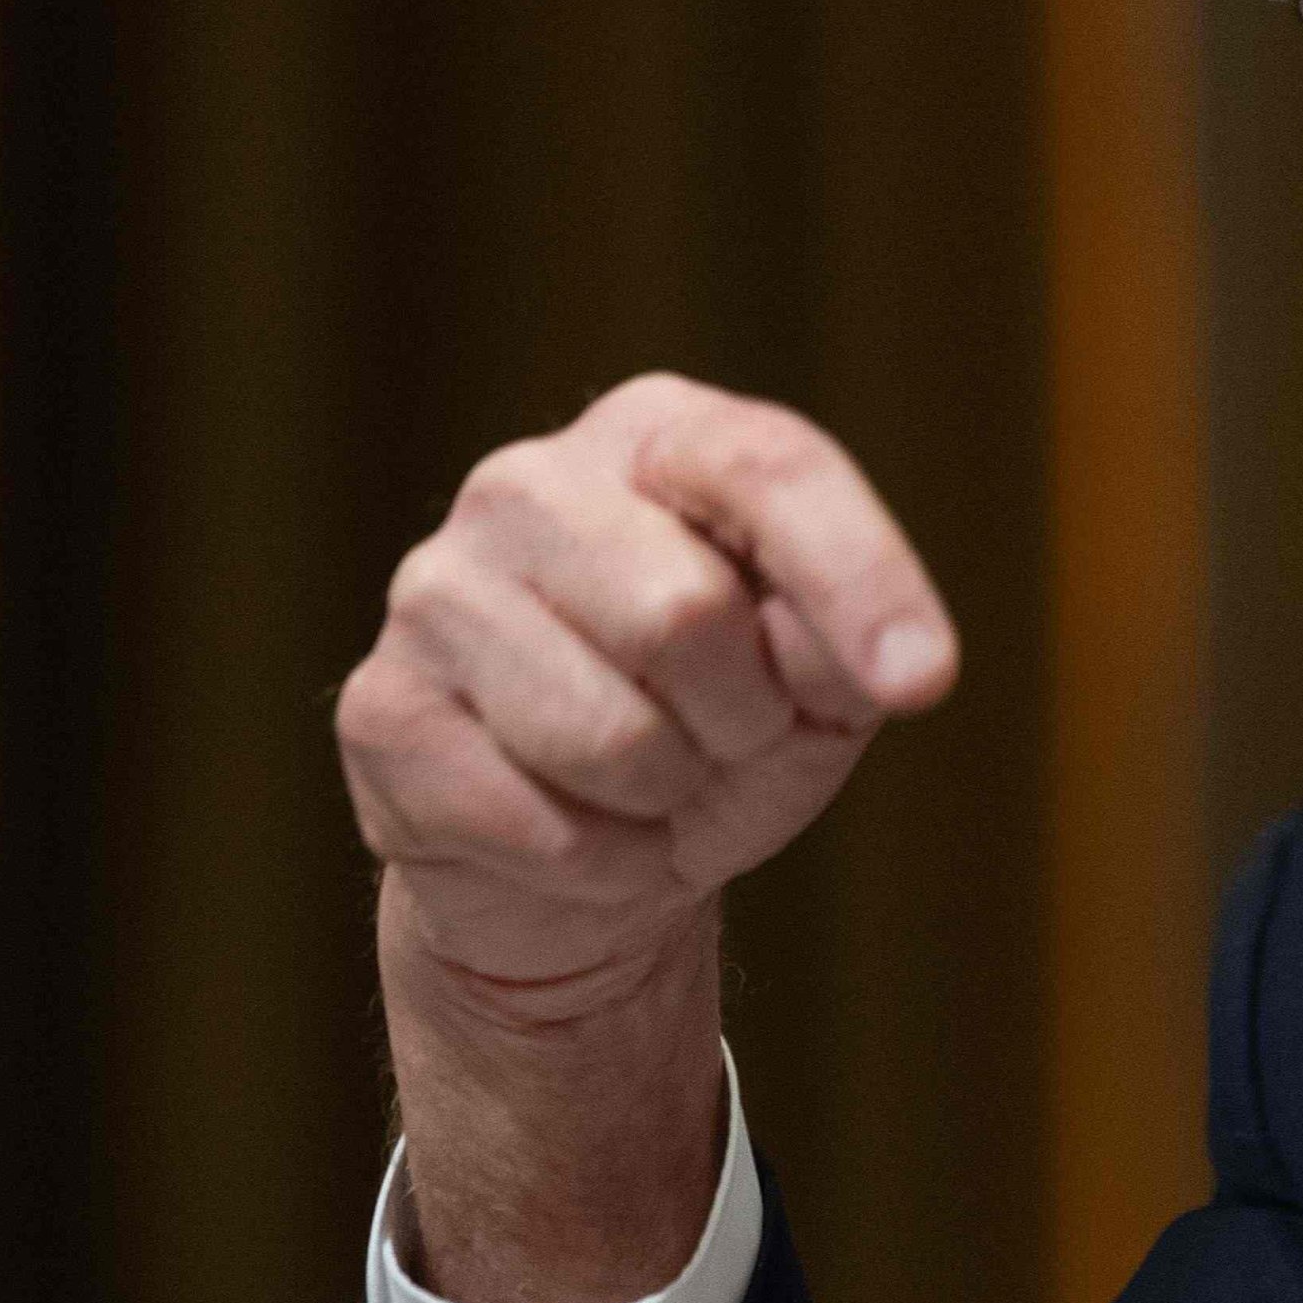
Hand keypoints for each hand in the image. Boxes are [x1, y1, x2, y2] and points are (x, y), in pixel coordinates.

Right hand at [336, 373, 956, 1302]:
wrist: (587, 865)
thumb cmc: (724, 732)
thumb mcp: (822, 686)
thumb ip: (850, 650)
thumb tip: (879, 662)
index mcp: (658, 436)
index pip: (766, 466)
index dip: (857, 575)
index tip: (922, 683)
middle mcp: (529, 484)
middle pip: (683, 611)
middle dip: (742, 718)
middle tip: (731, 738)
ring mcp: (435, 590)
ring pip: (607, 733)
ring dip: (666, 797)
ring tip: (651, 782)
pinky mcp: (379, 709)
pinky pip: (533, 821)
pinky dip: (598, 861)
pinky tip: (577, 832)